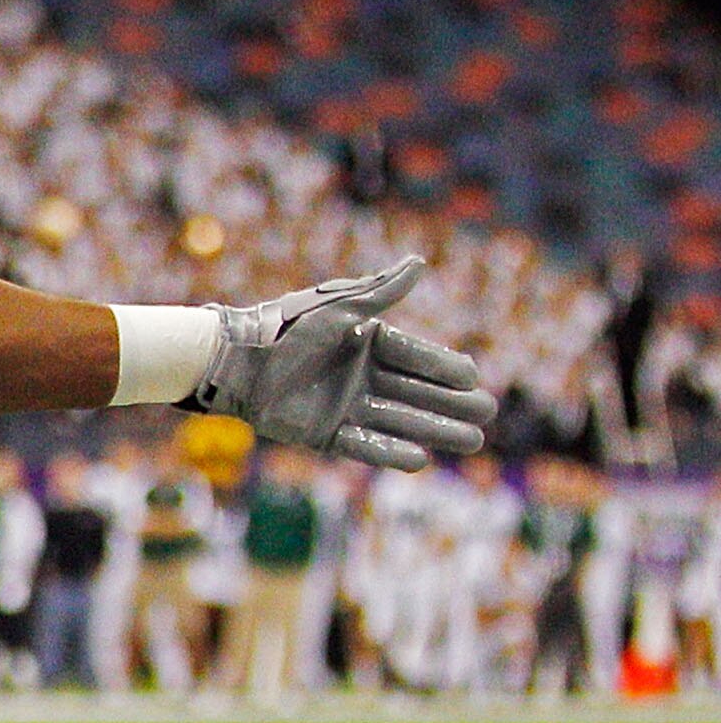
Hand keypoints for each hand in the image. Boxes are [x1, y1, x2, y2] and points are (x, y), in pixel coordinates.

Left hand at [187, 257, 494, 470]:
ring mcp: (344, 406)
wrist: (235, 360)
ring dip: (434, 430)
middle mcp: (359, 376)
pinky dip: (391, 453)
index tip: (473, 377)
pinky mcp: (324, 433)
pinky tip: (422, 460)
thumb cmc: (285, 327)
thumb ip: (380, 291)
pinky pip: (364, 446)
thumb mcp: (337, 307)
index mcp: (364, 343)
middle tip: (486, 415)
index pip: (415, 357)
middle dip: (451, 404)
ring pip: (399, 421)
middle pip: (415, 393)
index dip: (444, 368)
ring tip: (472, 441)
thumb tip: (420, 263)